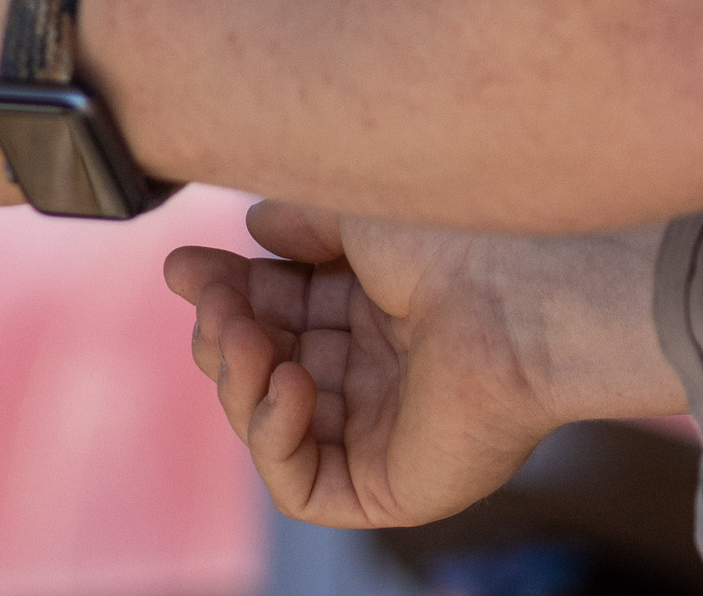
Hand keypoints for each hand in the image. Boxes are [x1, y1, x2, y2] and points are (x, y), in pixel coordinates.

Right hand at [165, 205, 680, 530]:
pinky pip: (301, 485)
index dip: (223, 293)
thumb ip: (295, 224)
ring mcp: (380, 435)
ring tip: (248, 337)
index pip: (271, 314)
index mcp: (372, 314)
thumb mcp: (353, 216)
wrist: (519, 294)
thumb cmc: (454, 244)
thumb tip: (252, 232)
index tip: (183, 266)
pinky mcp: (390, 487)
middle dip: (222, 334)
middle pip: (258, 370)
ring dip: (238, 380)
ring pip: (266, 426)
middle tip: (218, 302)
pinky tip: (288, 383)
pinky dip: (272, 437)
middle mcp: (374, 376)